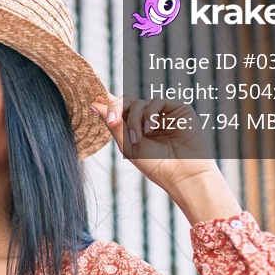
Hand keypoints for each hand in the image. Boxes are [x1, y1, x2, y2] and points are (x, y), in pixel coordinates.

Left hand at [90, 95, 240, 223]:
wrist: (183, 173)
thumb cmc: (155, 165)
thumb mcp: (128, 146)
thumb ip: (113, 124)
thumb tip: (93, 104)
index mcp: (134, 127)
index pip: (118, 109)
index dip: (105, 103)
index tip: (91, 102)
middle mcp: (147, 118)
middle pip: (125, 101)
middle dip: (116, 109)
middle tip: (112, 122)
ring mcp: (162, 113)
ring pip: (138, 102)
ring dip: (134, 119)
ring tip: (138, 138)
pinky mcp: (177, 108)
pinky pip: (156, 101)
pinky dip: (149, 114)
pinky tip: (150, 129)